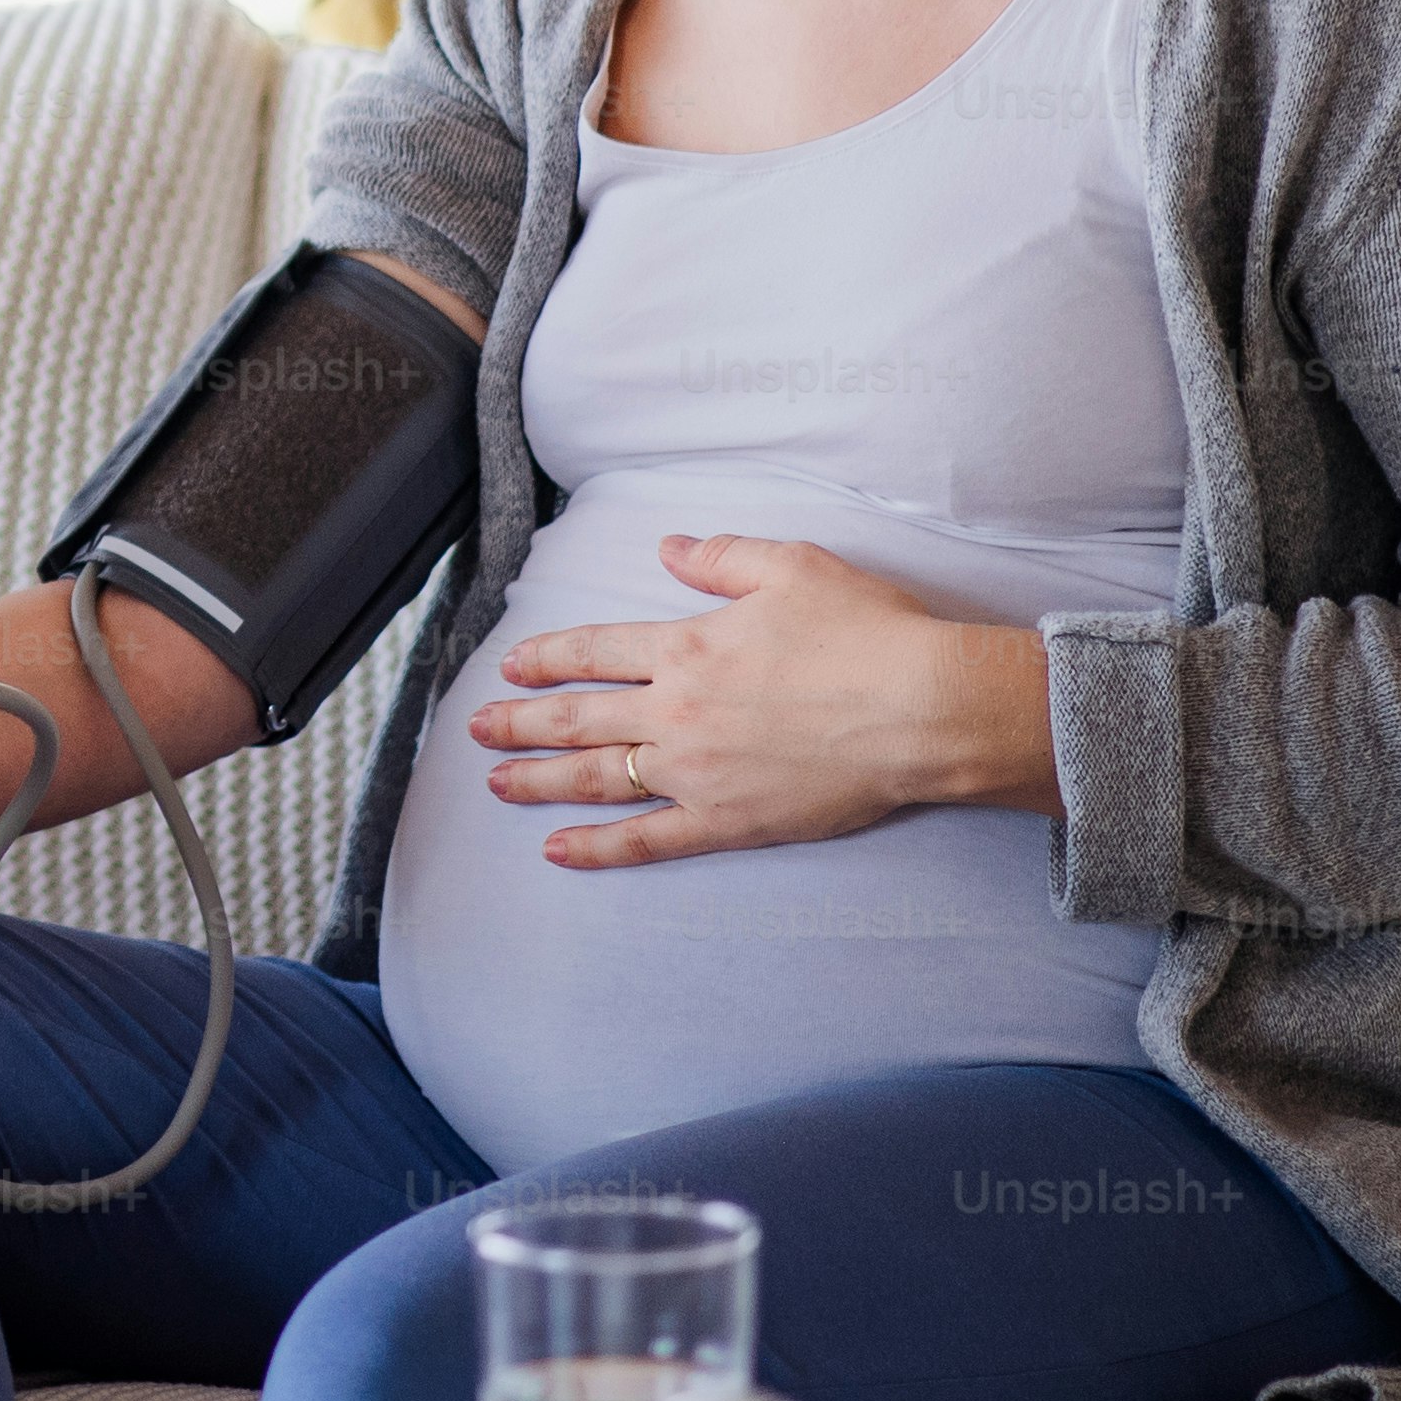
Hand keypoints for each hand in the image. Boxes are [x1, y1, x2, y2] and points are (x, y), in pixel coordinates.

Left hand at [465, 533, 1055, 868]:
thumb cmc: (867, 632)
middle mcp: (677, 711)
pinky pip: (648, 840)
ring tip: (495, 783)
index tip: (511, 666)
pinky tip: (558, 851)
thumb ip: (720, 558)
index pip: (593, 652)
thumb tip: (667, 549)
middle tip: (476, 730)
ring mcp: (697, 772)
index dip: (546, 659)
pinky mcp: (730, 822)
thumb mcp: (791, 567)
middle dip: (518, 723)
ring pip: (596, 779)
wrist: (924, 709)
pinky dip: (598, 848)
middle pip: (577, 719)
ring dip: (539, 781)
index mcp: (686, 647)